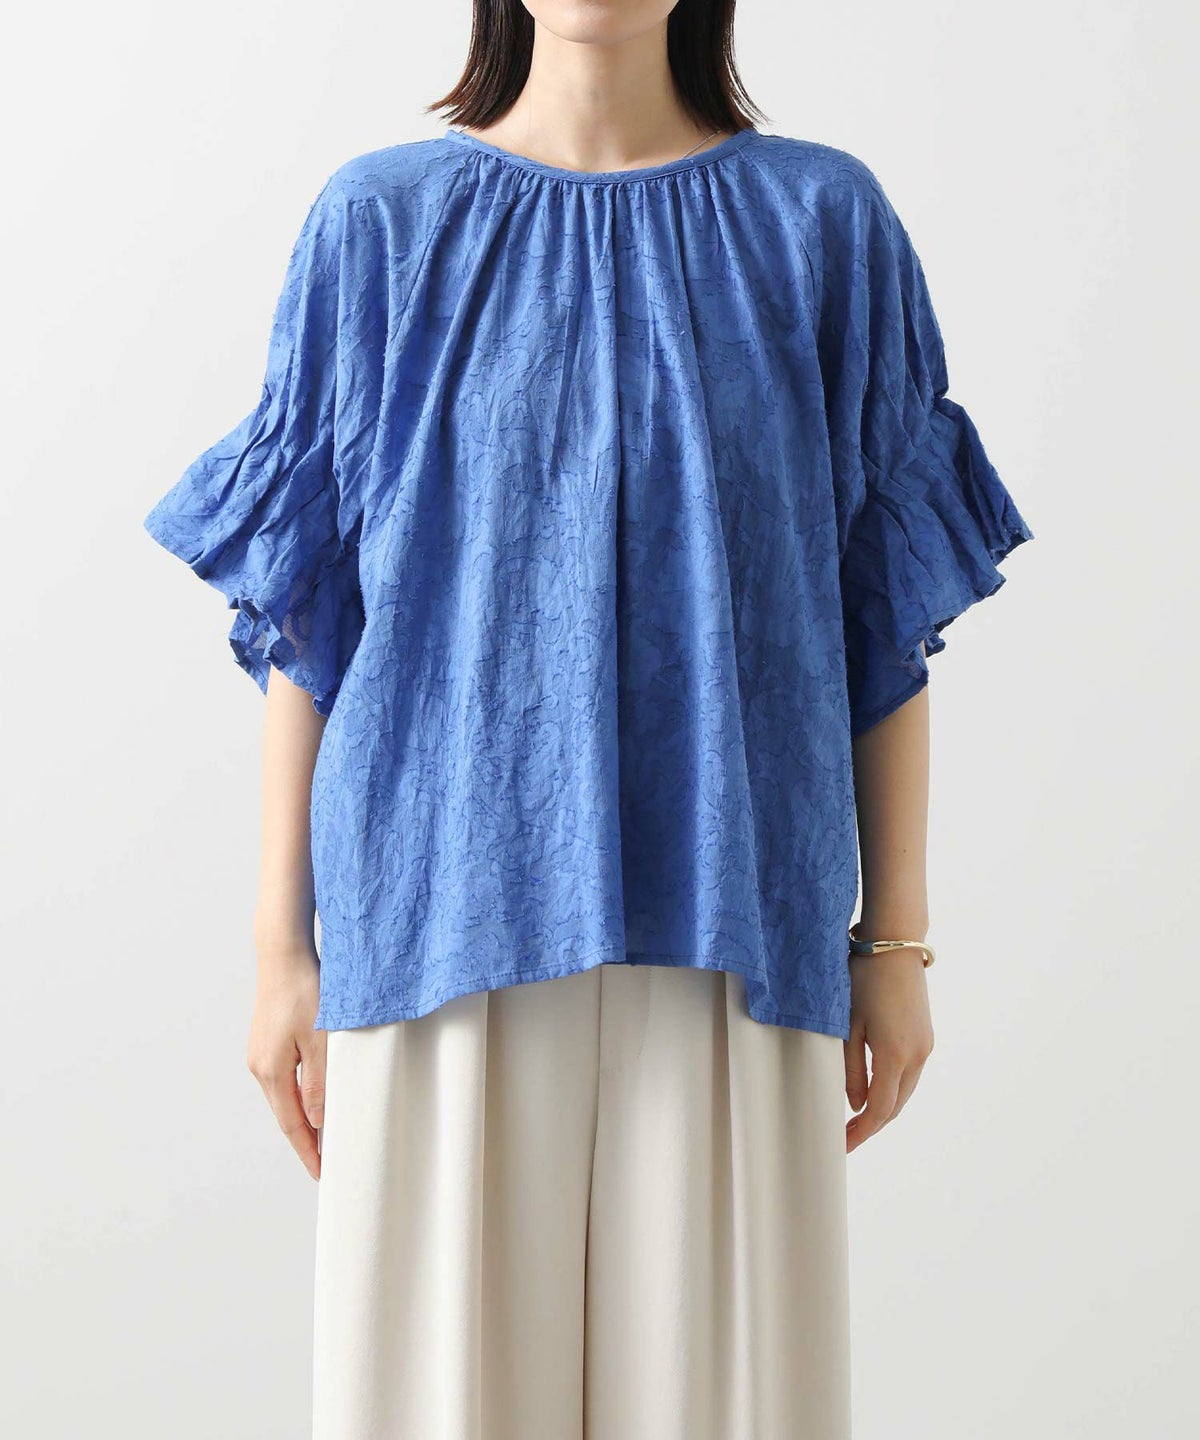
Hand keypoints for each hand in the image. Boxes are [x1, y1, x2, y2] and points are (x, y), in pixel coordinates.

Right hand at [246, 941, 325, 1179]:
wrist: (283, 955)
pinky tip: (312, 1098)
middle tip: (324, 1163)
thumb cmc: (305, 992)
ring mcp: (260, 1053)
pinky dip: (298, 1095)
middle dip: (304, 1140)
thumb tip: (316, 1122)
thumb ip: (319, 1083)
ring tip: (322, 1137)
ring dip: (302, 1117)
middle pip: (285, 1114)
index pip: (292, 1124)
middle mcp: (260, 1066)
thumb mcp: (321, 1040)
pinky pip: (284, 1079)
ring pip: (284, 1096)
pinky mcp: (267, 1041)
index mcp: (272, 1071)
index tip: (321, 1173)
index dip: (307, 1150)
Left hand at [844, 952, 933, 1153]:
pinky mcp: (926, 1035)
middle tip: (846, 1135)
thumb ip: (851, 1068)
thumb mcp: (848, 1024)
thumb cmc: (863, 979)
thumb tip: (856, 1104)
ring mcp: (926, 1045)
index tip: (843, 1145)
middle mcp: (918, 1055)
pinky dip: (893, 1087)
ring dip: (884, 1106)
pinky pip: (910, 1073)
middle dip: (872, 1124)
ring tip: (856, 1116)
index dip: (862, 1132)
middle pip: (896, 1105)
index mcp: (895, 1054)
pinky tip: (874, 1088)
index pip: (879, 1109)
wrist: (894, 944)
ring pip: (905, 1091)